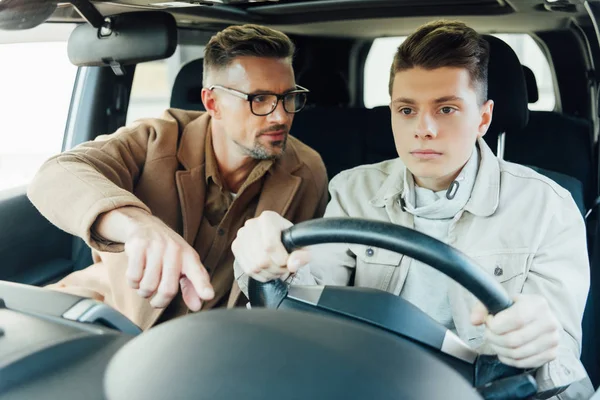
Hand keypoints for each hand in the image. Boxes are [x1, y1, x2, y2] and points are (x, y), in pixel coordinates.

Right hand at [95, 207, 213, 310]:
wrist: (146, 226)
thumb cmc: (169, 252)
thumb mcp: (184, 265)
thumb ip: (191, 286)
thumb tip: (197, 306)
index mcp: (189, 257)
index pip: (198, 273)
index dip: (202, 286)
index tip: (209, 296)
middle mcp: (175, 250)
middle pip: (168, 289)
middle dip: (159, 302)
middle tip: (156, 301)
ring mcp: (156, 247)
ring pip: (148, 286)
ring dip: (144, 292)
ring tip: (145, 284)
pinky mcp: (138, 246)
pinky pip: (133, 277)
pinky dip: (133, 283)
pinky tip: (137, 275)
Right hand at [232, 211, 310, 281]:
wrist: (281, 240)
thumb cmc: (293, 242)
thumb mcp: (304, 247)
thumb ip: (303, 255)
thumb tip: (292, 265)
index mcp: (269, 218)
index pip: (270, 245)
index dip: (281, 260)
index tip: (288, 263)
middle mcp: (252, 224)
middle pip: (262, 258)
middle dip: (277, 269)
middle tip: (284, 267)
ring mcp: (242, 236)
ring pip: (254, 266)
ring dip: (269, 273)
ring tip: (278, 268)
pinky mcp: (236, 247)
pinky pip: (248, 269)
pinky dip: (261, 275)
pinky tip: (268, 269)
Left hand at [471, 294, 560, 368]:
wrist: (536, 315)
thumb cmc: (516, 307)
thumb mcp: (500, 300)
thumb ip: (483, 308)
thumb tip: (474, 320)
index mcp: (538, 304)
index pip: (516, 320)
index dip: (495, 325)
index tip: (489, 321)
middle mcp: (549, 322)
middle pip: (514, 340)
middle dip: (494, 338)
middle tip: (489, 333)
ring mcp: (552, 340)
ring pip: (517, 354)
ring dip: (499, 349)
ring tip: (495, 340)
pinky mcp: (551, 354)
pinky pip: (523, 363)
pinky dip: (508, 359)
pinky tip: (503, 350)